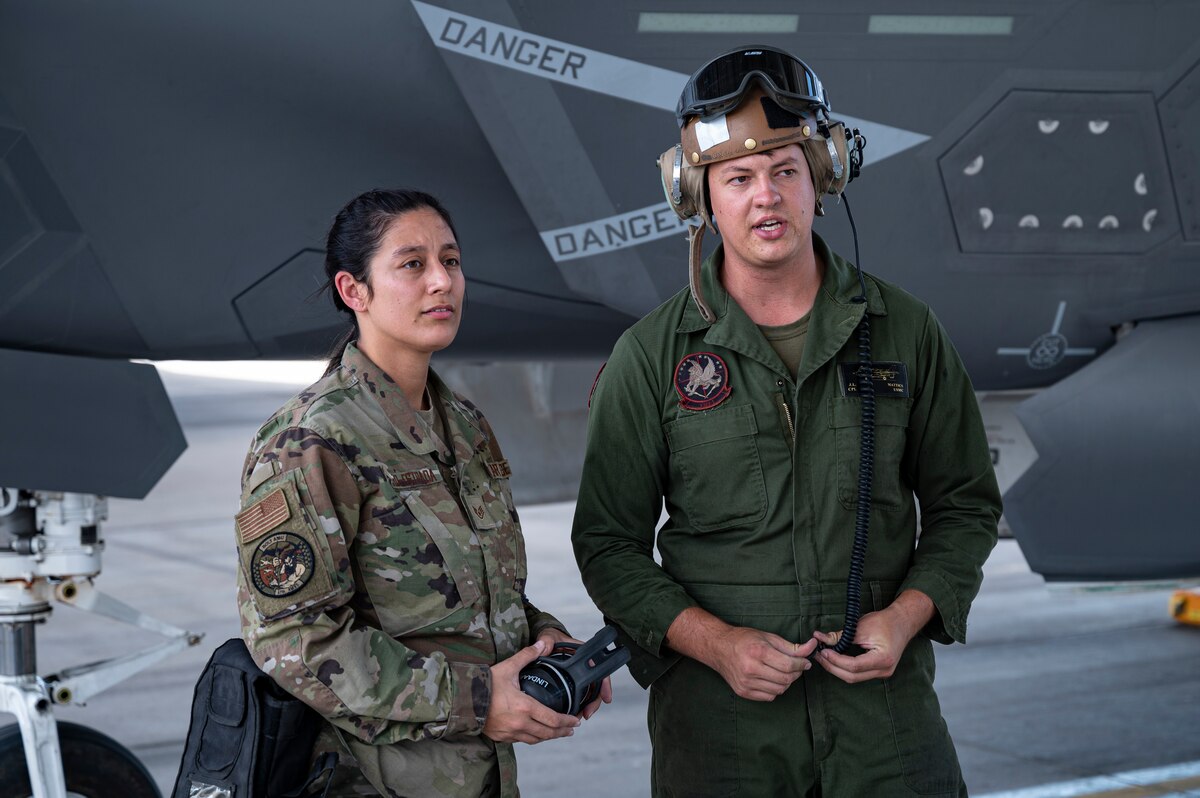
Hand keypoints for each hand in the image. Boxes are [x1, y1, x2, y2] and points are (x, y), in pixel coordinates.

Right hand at [483, 640, 580, 743]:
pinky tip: (536, 733)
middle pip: (547, 733)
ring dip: (549, 737)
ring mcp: (510, 733)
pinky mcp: (501, 737)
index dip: (567, 721)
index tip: (575, 720)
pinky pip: (522, 740)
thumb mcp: (508, 667)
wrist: (462, 700)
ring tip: (558, 733)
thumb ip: (527, 655)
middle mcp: (520, 723)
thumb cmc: (485, 683)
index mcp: (525, 707)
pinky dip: (533, 738)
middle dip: (562, 731)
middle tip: (572, 729)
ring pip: (535, 739)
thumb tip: (542, 644)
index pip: (553, 719)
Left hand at [536, 628, 612, 719]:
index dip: (605, 684)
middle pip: (595, 686)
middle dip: (594, 702)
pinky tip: (573, 714)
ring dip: (587, 706)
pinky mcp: (570, 683)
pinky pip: (579, 696)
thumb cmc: (550, 639)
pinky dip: (578, 705)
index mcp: (583, 653)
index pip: (599, 668)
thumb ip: (547, 640)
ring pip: (588, 693)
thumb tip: (545, 646)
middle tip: (587, 714)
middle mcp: (583, 665)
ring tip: (579, 717)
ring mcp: (577, 675)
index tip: (607, 698)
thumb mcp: (549, 637)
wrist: (543, 644)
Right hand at [666, 607, 814, 701]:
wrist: (718, 648)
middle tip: (796, 666)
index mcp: (758, 652)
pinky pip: (769, 696)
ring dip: (786, 682)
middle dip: (796, 673)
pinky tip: (771, 678)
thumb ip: (790, 646)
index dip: (801, 664)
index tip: (805, 662)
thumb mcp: (767, 637)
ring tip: (782, 672)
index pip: (789, 665)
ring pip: (779, 690)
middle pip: (786, 679)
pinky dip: (775, 689)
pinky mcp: (743, 692)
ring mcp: (746, 683)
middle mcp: (751, 669)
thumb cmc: (744, 639)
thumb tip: (812, 647)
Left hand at [811, 591, 933, 683]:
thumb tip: (819, 638)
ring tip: (824, 657)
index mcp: (883, 659)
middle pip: (852, 676)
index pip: (854, 666)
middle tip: (819, 656)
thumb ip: (839, 636)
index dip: (835, 660)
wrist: (902, 622)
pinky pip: (859, 674)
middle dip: (833, 667)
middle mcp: (885, 670)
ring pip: (854, 678)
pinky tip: (835, 659)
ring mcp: (883, 673)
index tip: (823, 651)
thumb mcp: (860, 627)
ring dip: (837, 669)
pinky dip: (845, 668)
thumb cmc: (884, 622)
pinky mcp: (879, 671)